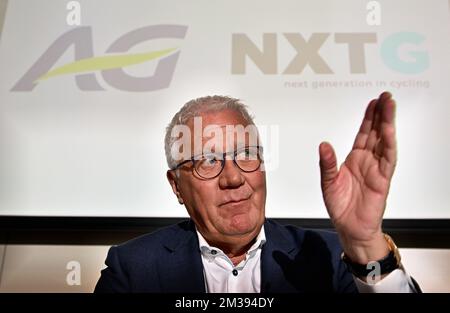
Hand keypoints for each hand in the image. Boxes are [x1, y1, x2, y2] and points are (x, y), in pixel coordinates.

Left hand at [319, 92, 395, 262]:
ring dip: (387, 124)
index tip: (373, 102)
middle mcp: (367, 161)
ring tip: (390, 107)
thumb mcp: (328, 182)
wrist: (349, 228)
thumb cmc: (340, 205)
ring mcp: (376, 169)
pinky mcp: (382, 180)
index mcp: (355, 159)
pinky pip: (387, 160)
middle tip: (386, 97)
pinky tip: (389, 132)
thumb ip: (327, 163)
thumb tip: (323, 145)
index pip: (364, 133)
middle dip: (381, 115)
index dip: (369, 118)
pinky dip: (388, 145)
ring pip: (384, 142)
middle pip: (377, 133)